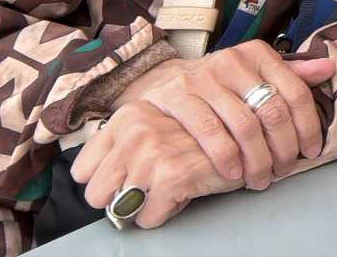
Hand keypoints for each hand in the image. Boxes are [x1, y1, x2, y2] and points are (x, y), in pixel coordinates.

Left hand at [70, 101, 243, 228]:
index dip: (104, 183)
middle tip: (146, 192)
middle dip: (118, 201)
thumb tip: (98, 181)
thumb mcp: (159, 127)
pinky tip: (184, 195)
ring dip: (144, 207)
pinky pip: (147, 218)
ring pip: (119, 209)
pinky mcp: (171, 175)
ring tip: (169, 191)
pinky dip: (164, 215)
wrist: (253, 129)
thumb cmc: (207, 134)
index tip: (124, 183)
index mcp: (127, 117)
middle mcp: (134, 130)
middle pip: (94, 194)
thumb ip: (129, 144)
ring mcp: (151, 152)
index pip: (82, 170)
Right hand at [114, 41, 335, 189]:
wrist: (160, 81)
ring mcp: (204, 78)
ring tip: (261, 179)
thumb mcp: (254, 73)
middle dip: (283, 148)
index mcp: (258, 54)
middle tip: (285, 171)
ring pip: (244, 126)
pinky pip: (211, 133)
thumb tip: (329, 67)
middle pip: (272, 112)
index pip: (295, 92)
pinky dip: (227, 158)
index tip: (312, 151)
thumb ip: (291, 74)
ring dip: (257, 160)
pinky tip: (234, 173)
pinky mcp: (179, 96)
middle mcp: (233, 62)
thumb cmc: (218, 84)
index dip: (308, 126)